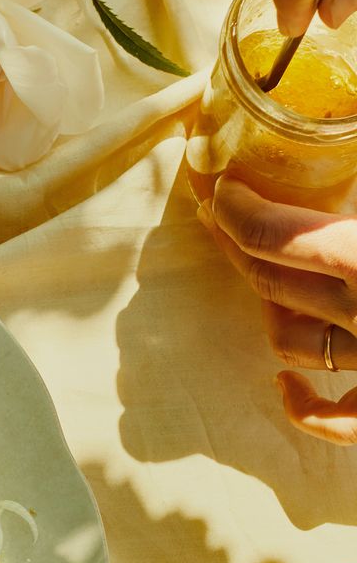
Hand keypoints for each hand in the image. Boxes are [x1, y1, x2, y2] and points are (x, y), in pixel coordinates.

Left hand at [201, 175, 356, 441]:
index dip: (239, 211)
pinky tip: (284, 386)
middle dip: (239, 244)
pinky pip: (333, 421)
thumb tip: (340, 141)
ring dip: (272, 308)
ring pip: (290, 341)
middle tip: (222, 215)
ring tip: (271, 275)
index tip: (222, 189)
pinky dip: (304, 407)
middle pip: (272, 281)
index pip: (277, 237)